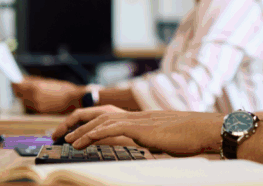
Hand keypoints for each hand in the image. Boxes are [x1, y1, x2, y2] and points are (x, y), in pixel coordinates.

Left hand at [11, 76, 82, 113]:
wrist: (74, 100)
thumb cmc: (63, 89)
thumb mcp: (48, 82)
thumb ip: (34, 82)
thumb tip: (22, 80)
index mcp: (35, 87)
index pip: (18, 85)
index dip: (14, 83)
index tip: (12, 80)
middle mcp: (33, 98)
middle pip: (18, 93)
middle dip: (18, 89)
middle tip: (18, 85)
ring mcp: (36, 106)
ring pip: (23, 101)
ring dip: (24, 96)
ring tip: (27, 91)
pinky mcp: (40, 112)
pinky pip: (30, 106)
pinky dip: (30, 102)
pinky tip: (35, 98)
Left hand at [58, 107, 223, 156]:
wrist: (205, 129)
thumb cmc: (191, 137)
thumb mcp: (165, 141)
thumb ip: (150, 142)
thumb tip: (145, 149)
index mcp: (140, 118)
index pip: (107, 116)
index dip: (87, 121)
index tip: (72, 131)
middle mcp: (135, 115)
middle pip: (97, 113)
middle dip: (74, 122)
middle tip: (57, 133)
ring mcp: (137, 119)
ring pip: (99, 120)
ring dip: (78, 129)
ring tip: (62, 139)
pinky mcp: (139, 127)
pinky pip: (108, 129)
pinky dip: (90, 135)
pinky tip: (78, 143)